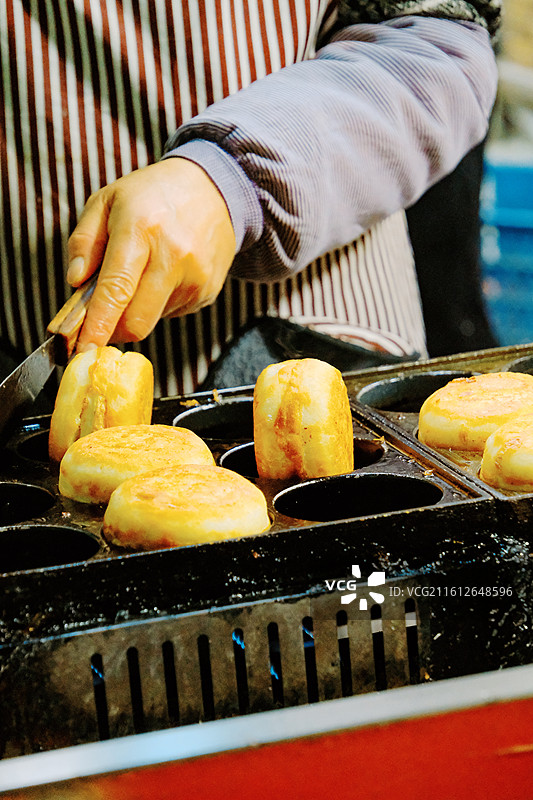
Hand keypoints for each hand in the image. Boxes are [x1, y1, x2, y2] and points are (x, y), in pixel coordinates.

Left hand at [67, 158, 235, 349]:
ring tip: (142, 273)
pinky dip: (158, 303)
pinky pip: (171, 313)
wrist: (213, 190)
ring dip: (136, 310)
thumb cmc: (151, 195)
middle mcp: (173, 255)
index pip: (115, 289)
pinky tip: (163, 274)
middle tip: (101, 317)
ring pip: (152, 320)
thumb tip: (75, 282)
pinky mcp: (208, 290)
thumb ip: (83, 241)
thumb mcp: (106, 201)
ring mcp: (195, 276)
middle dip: (112, 329)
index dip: (98, 325)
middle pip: (136, 321)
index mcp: (141, 228)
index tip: (83, 349)